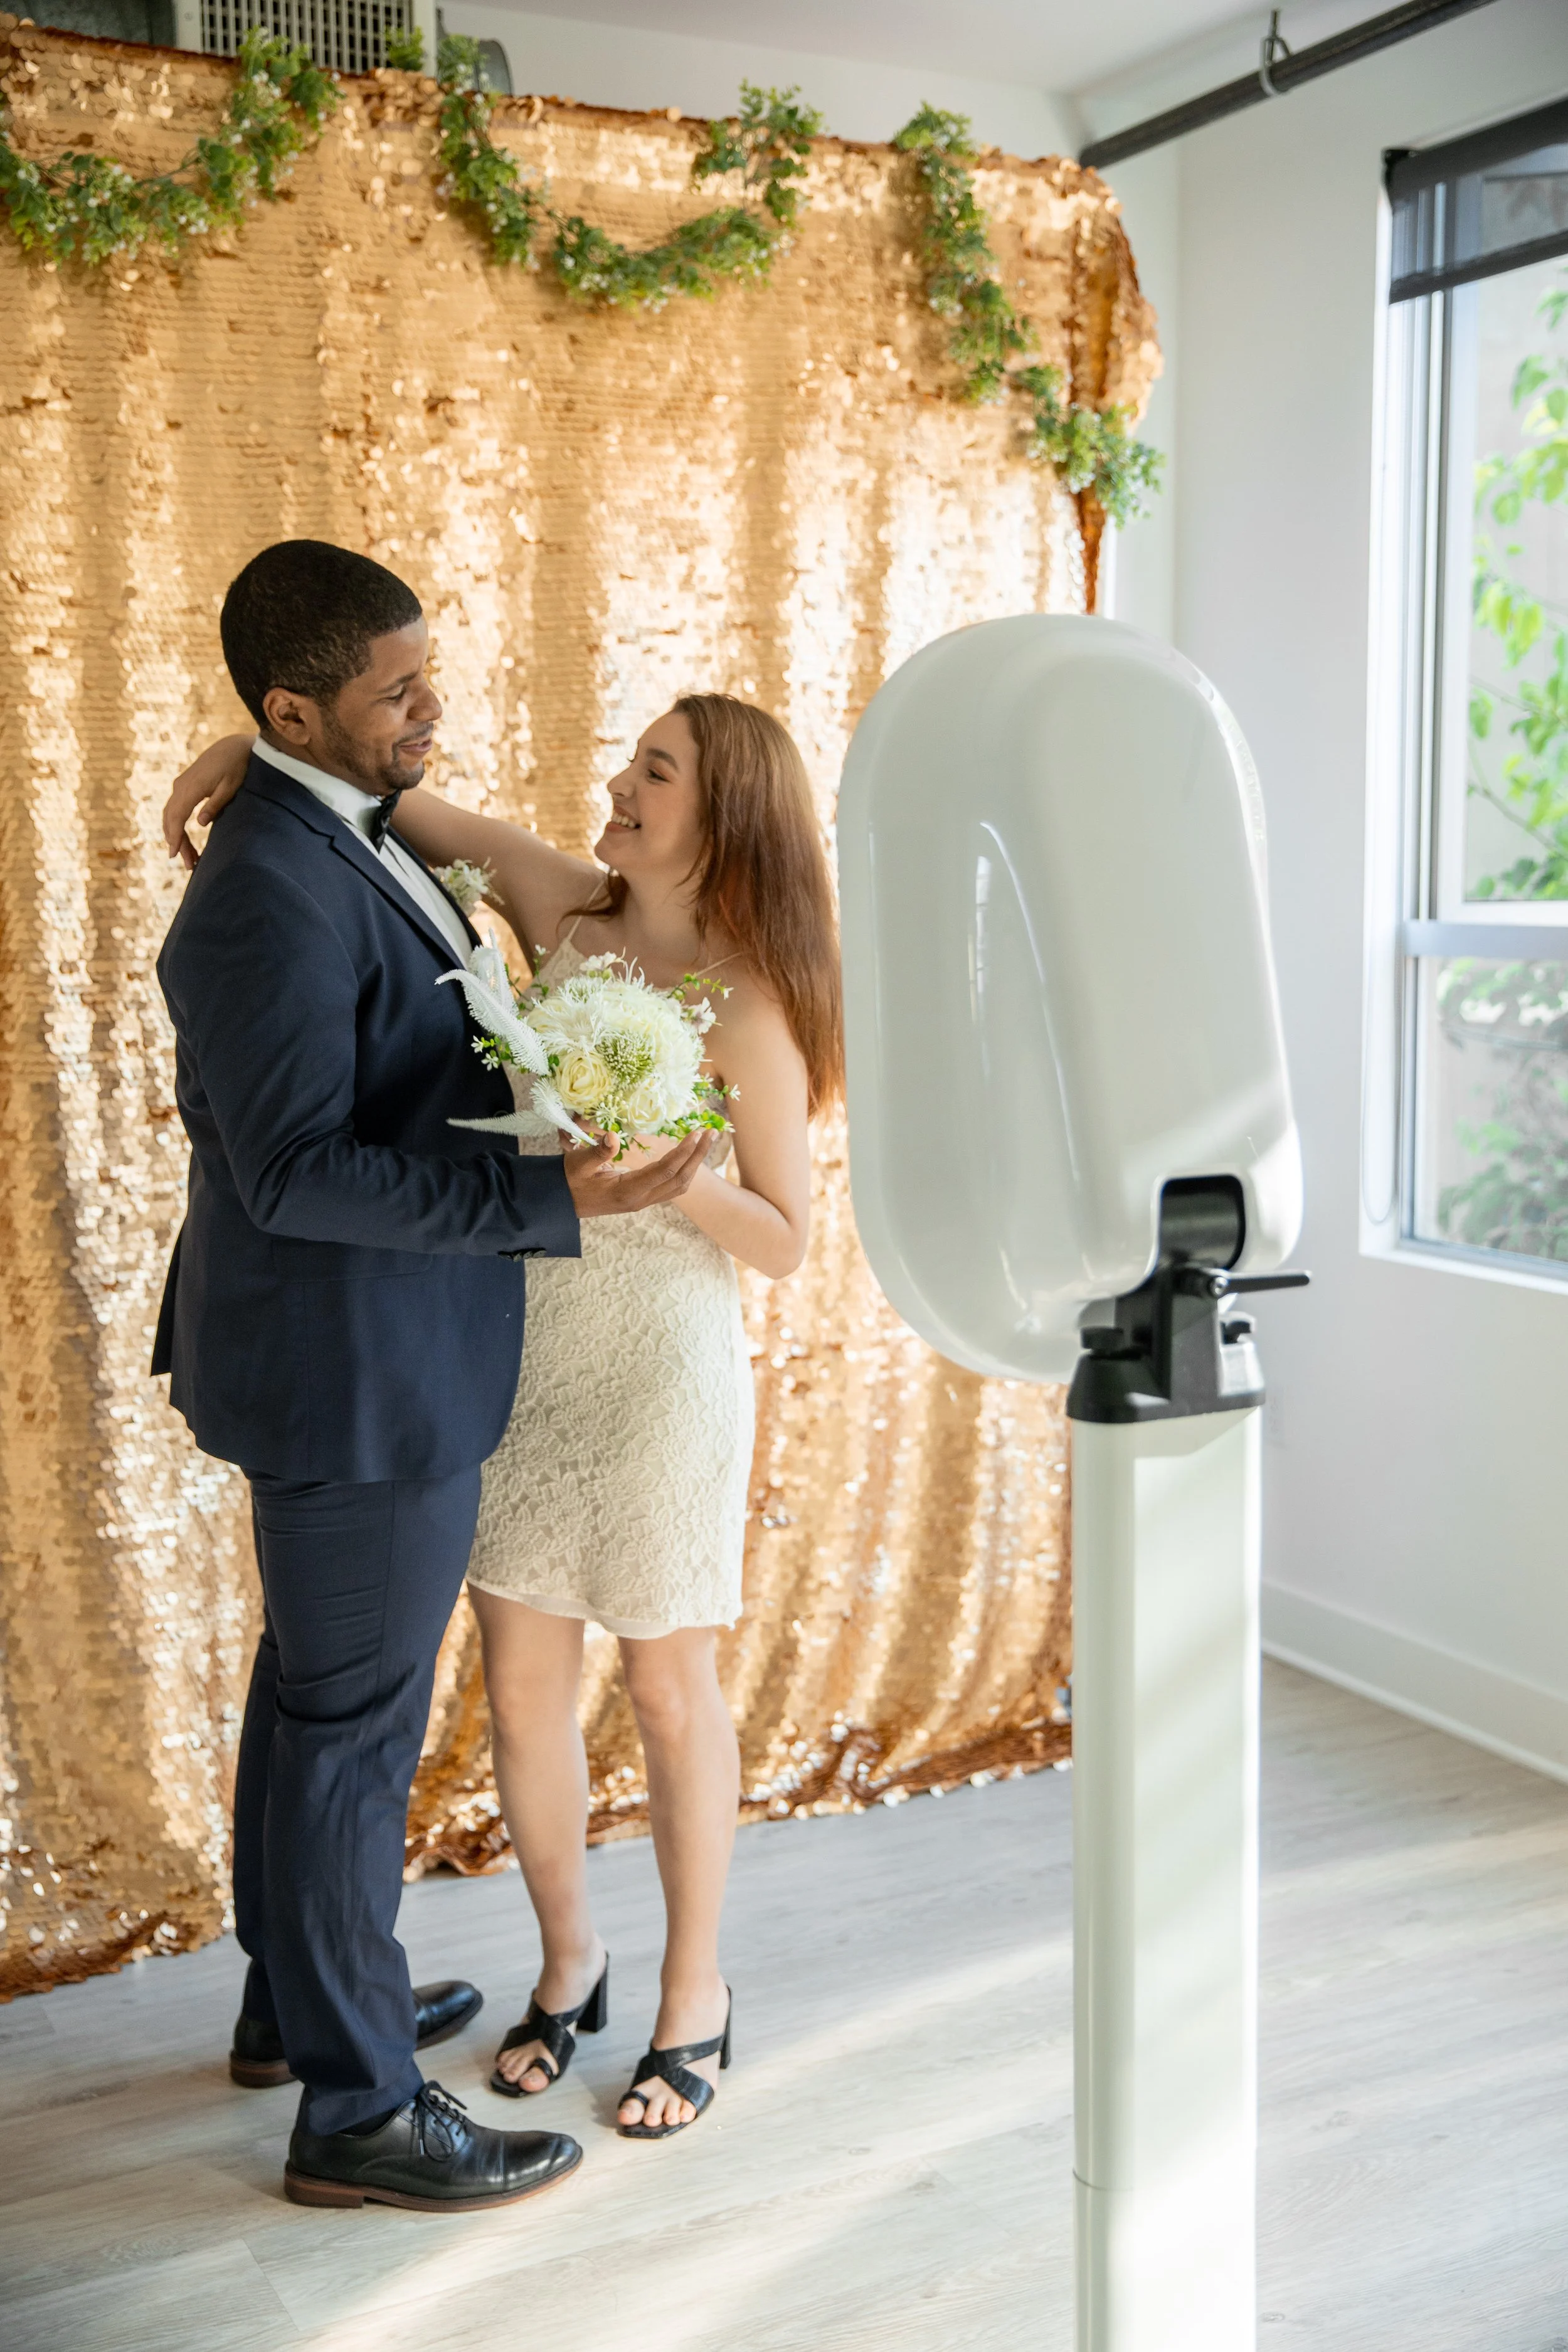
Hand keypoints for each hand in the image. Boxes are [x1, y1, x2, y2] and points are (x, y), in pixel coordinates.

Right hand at [163, 734, 252, 869]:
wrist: (233, 747)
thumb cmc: (237, 767)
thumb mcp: (231, 787)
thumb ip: (215, 805)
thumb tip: (200, 824)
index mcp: (191, 788)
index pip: (176, 817)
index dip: (174, 837)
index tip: (174, 855)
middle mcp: (181, 786)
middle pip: (171, 819)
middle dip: (177, 843)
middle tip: (189, 865)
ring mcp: (181, 784)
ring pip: (170, 814)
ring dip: (176, 836)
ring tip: (189, 857)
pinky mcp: (184, 785)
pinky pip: (175, 808)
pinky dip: (177, 825)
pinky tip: (184, 839)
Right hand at [562, 1129, 710, 1218]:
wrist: (560, 1203)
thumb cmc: (568, 1181)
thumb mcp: (578, 1164)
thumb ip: (597, 1152)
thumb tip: (613, 1136)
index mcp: (627, 1192)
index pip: (664, 1172)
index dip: (682, 1153)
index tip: (696, 1133)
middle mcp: (640, 1200)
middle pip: (679, 1180)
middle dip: (698, 1157)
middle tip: (711, 1133)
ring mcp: (642, 1201)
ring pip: (679, 1186)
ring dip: (694, 1164)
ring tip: (705, 1141)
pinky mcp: (642, 1198)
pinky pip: (670, 1186)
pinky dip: (683, 1170)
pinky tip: (688, 1155)